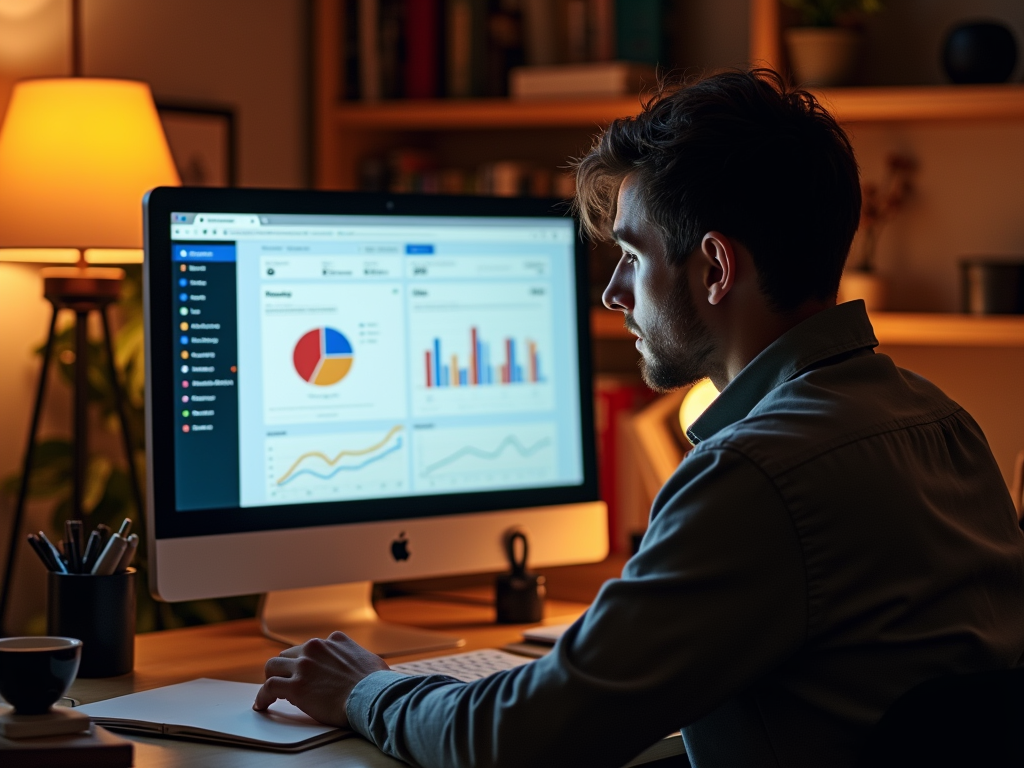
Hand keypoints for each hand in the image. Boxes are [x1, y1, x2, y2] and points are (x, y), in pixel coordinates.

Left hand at [253, 631, 389, 726]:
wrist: (372, 697)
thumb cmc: (376, 684)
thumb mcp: (371, 659)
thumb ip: (358, 656)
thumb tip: (364, 664)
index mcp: (335, 640)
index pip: (312, 646)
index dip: (308, 661)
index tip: (306, 671)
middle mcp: (316, 648)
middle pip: (290, 654)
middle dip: (288, 668)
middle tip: (287, 681)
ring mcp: (304, 666)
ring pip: (273, 665)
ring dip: (271, 677)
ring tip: (270, 690)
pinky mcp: (295, 686)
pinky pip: (269, 687)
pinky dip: (263, 696)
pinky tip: (262, 704)